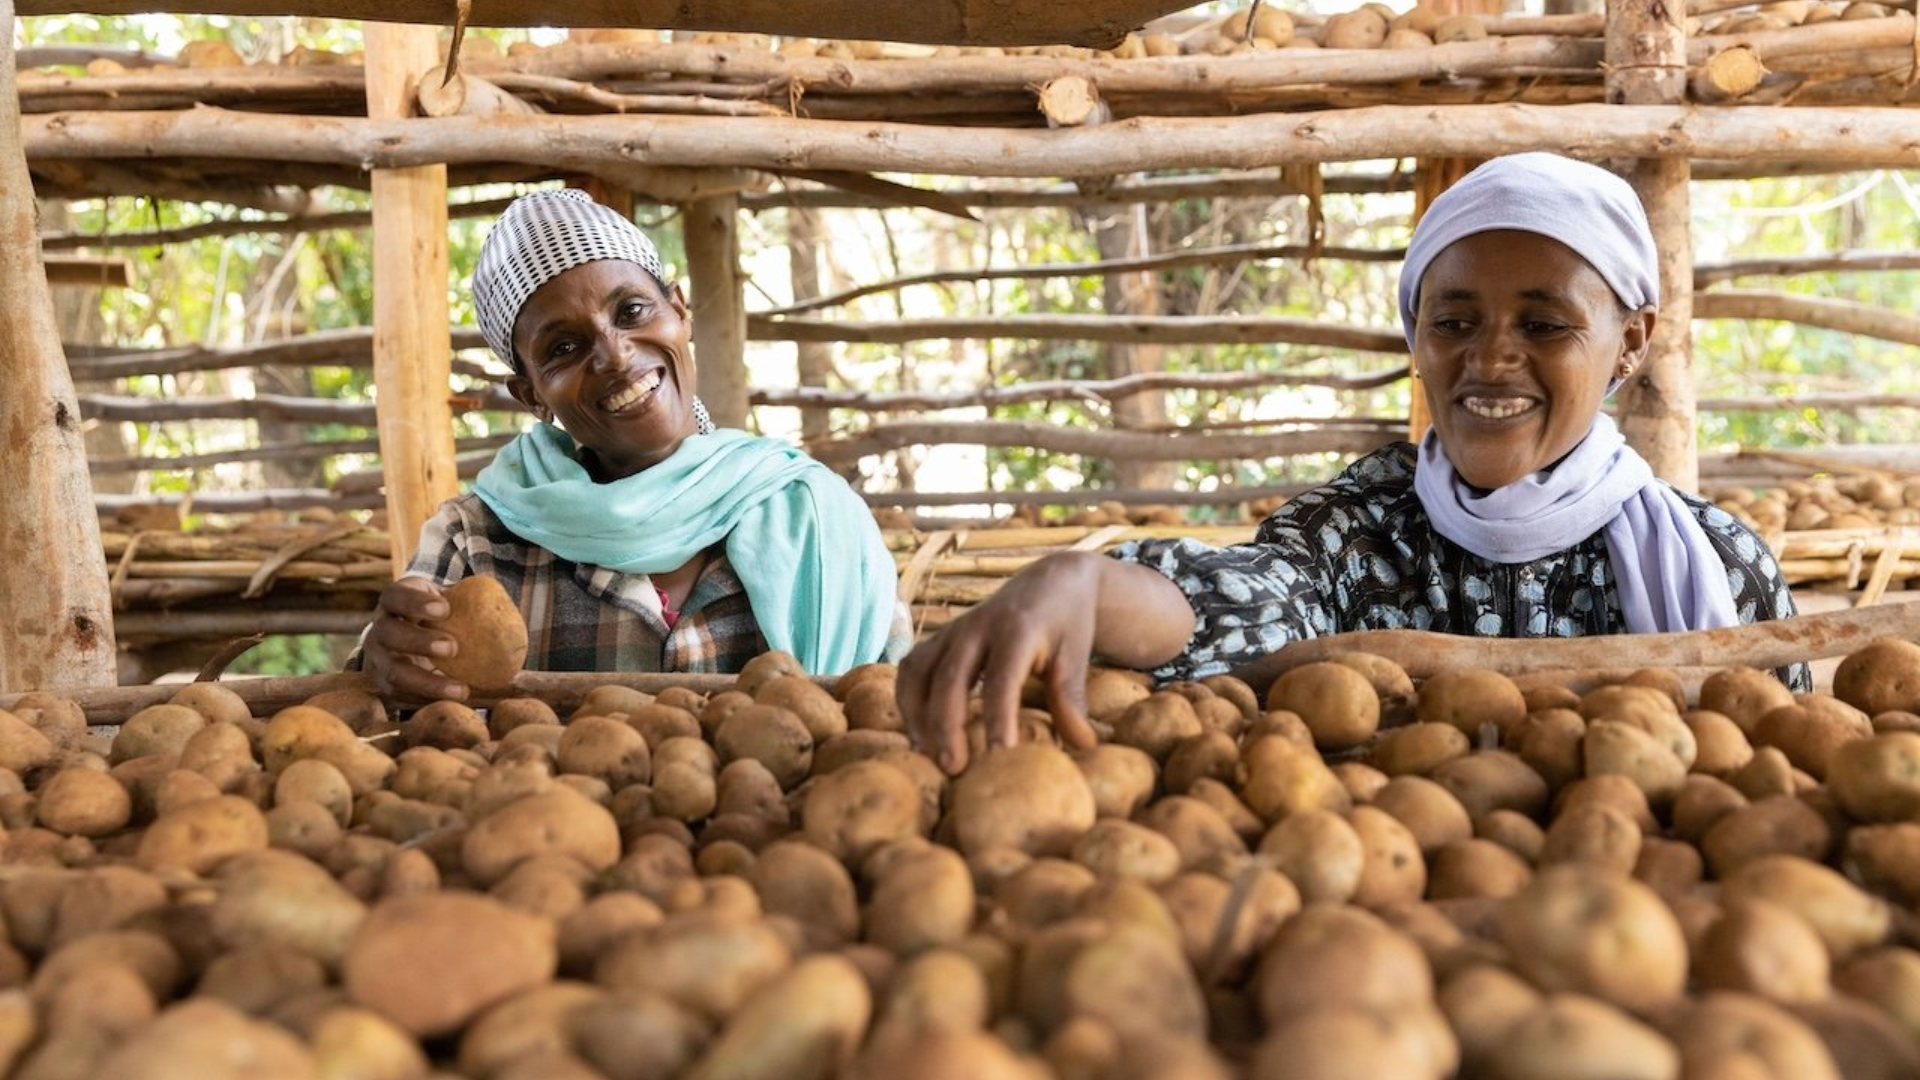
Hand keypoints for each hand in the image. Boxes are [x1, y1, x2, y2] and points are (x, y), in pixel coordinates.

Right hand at [361, 576, 468, 702]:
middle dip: (419, 641)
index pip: (395, 595)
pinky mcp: (383, 684)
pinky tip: (453, 702)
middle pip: (388, 633)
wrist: (412, 637)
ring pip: (393, 672)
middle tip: (452, 647)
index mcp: (394, 601)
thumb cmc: (438, 616)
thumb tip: (511, 613)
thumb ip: (470, 602)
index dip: (415, 602)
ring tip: (461, 690)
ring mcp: (377, 658)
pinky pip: (401, 696)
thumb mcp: (447, 600)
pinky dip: (428, 700)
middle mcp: (380, 628)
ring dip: (427, 683)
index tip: (445, 609)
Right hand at [897, 552, 1196, 774]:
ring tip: (925, 754)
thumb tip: (1083, 747)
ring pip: (919, 670)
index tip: (999, 756)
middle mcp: (977, 627)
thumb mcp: (1075, 658)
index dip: (997, 718)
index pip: (1001, 680)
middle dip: (946, 725)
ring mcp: (953, 630)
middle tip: (952, 768)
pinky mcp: (940, 637)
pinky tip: (916, 732)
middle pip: (950, 678)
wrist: (1051, 582)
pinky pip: (911, 666)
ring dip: (916, 714)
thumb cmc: (1066, 626)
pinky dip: (906, 698)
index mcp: (1017, 631)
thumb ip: (1072, 701)